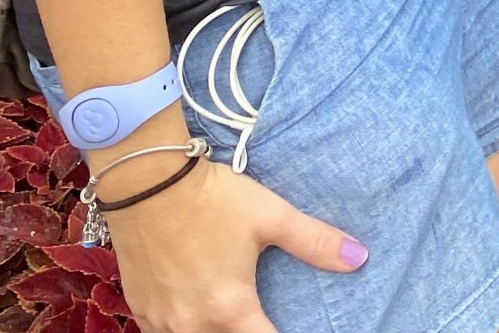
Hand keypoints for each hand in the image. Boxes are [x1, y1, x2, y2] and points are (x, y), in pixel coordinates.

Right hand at [105, 154, 364, 332]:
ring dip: (215, 332)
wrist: (147, 182)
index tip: (292, 326)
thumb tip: (358, 258)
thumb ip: (315, 241)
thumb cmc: (212, 198)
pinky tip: (196, 312)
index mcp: (229, 307)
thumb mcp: (270, 215)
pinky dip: (184, 329)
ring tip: (230, 315)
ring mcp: (161, 320)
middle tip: (261, 318)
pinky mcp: (140, 308)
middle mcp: (192, 324)